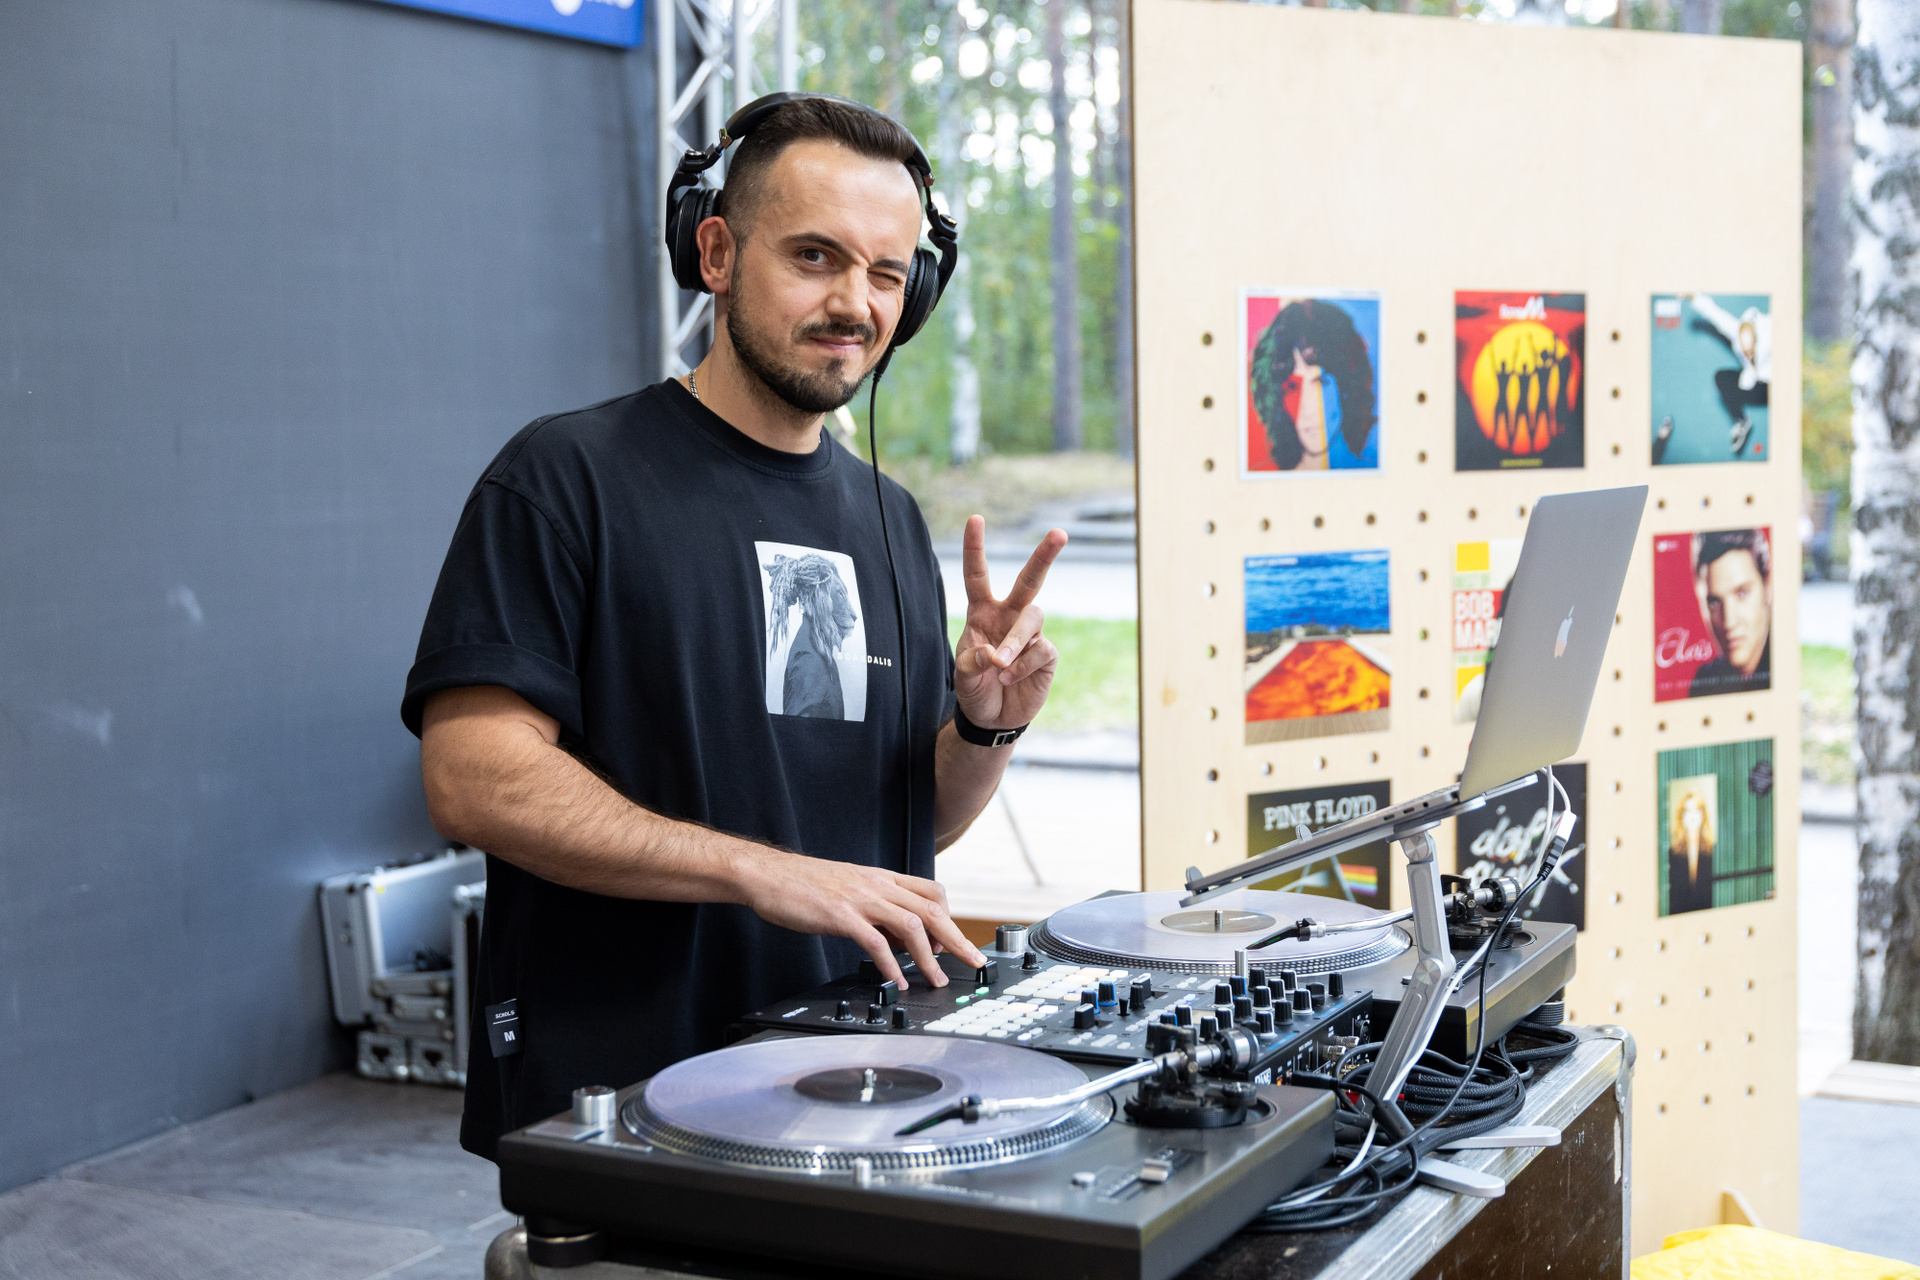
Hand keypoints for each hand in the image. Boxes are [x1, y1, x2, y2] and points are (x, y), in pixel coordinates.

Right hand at [738, 850, 985, 988]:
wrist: (768, 874)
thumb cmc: (805, 884)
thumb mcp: (851, 889)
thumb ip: (878, 908)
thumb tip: (901, 937)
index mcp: (881, 877)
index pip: (931, 892)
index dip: (948, 918)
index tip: (952, 944)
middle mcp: (877, 884)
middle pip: (932, 909)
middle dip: (957, 938)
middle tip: (974, 961)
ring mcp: (860, 899)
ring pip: (911, 924)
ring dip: (929, 956)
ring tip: (936, 980)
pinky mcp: (841, 916)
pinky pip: (876, 942)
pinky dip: (892, 964)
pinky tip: (897, 981)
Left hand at [953, 515, 1067, 730]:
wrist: (991, 718)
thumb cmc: (974, 689)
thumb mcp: (962, 676)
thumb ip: (972, 661)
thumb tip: (996, 654)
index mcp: (983, 612)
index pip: (978, 575)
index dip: (976, 548)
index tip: (976, 519)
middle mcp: (1009, 616)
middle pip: (1030, 580)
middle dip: (1044, 556)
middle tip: (1060, 534)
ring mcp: (1030, 635)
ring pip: (1032, 619)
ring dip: (1014, 641)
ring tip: (999, 665)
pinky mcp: (1045, 655)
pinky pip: (1040, 650)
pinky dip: (1022, 665)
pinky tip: (1009, 678)